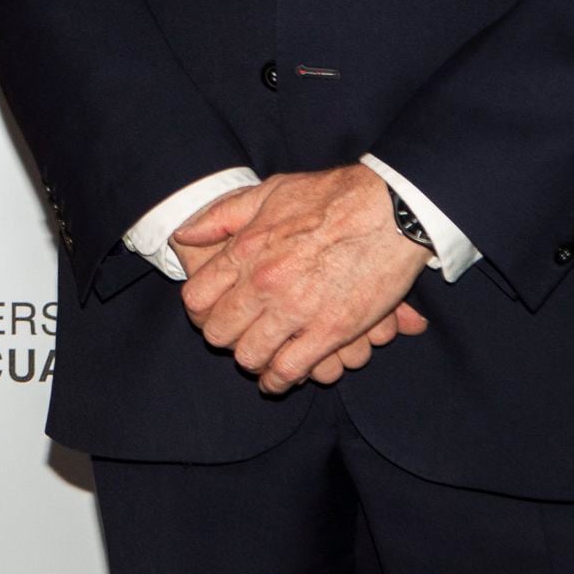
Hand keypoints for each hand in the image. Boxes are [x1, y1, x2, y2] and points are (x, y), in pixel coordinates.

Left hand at [173, 167, 429, 395]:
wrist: (391, 209)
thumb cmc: (330, 196)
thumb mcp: (268, 193)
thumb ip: (221, 217)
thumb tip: (183, 235)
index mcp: (246, 250)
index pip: (197, 297)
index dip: (198, 311)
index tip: (208, 313)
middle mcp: (265, 283)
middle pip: (219, 332)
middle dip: (223, 337)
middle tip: (234, 337)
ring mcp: (297, 310)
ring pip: (251, 356)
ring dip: (251, 360)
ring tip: (257, 358)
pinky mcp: (331, 331)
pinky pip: (290, 369)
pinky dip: (280, 380)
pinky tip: (279, 379)